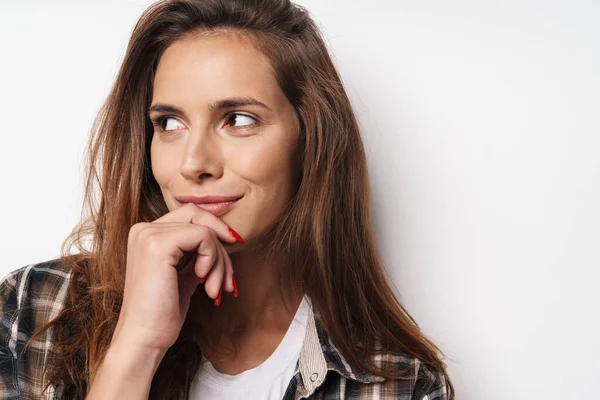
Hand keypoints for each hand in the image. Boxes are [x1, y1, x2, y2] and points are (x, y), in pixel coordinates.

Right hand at [112, 203, 241, 351]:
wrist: (144, 339)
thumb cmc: (162, 313)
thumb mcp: (184, 275)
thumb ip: (197, 254)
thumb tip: (225, 237)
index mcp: (146, 234)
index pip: (191, 216)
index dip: (215, 234)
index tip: (226, 262)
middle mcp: (143, 229)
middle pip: (199, 217)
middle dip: (221, 246)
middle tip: (227, 280)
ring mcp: (148, 234)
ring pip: (205, 229)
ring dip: (219, 261)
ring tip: (215, 288)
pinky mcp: (158, 244)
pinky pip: (203, 237)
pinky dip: (212, 259)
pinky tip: (202, 281)